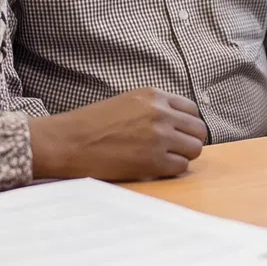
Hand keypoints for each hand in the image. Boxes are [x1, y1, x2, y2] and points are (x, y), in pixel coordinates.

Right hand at [28, 87, 207, 181]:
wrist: (67, 141)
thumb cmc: (91, 124)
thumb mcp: (127, 102)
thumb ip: (154, 108)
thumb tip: (178, 123)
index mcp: (154, 95)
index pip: (192, 110)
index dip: (186, 125)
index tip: (178, 134)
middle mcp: (160, 113)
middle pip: (198, 130)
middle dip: (189, 141)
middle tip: (173, 150)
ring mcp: (159, 137)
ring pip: (194, 148)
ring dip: (183, 156)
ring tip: (164, 159)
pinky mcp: (153, 161)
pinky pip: (181, 166)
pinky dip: (172, 170)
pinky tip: (155, 168)